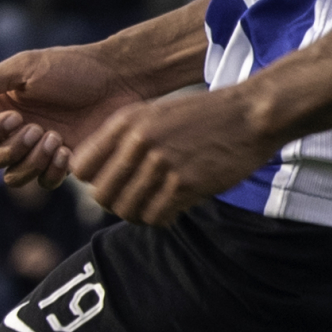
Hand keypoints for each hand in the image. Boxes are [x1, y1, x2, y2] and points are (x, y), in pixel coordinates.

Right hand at [0, 44, 145, 191]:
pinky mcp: (61, 164)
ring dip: (29, 163)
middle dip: (9, 150)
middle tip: (38, 129)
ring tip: (55, 139)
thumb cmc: (73, 67)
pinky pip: (42, 183)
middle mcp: (13, 130)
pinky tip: (68, 150)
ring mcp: (37, 149)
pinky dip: (51, 171)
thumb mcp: (25, 68)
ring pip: (11, 179)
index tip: (14, 117)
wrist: (120, 81)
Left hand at [80, 86, 275, 227]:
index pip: (82, 167)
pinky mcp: (183, 185)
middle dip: (116, 202)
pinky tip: (173, 208)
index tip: (114, 181)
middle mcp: (138, 142)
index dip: (94, 180)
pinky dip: (161, 218)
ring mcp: (160, 164)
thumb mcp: (156, 113)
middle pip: (101, 195)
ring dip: (139, 213)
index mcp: (126, 122)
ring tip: (155, 205)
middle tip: (136, 199)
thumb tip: (98, 177)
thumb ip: (125, 138)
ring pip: (126, 210)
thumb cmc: (204, 116)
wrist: (249, 115)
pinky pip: (155, 217)